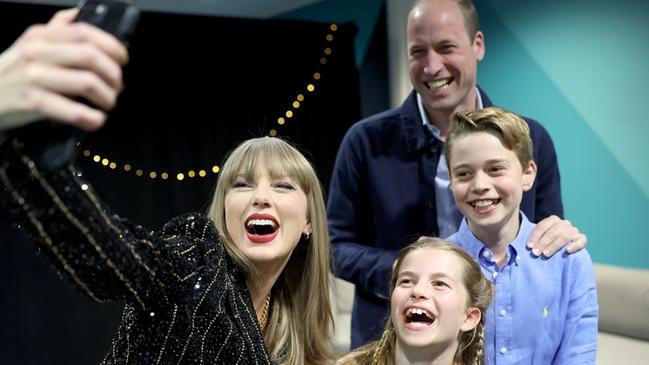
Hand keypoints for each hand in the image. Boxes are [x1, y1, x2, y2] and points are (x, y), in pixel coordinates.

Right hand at [0, 8, 127, 131]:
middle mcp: (37, 52)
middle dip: (113, 74)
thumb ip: (55, 31)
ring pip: (87, 82)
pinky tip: (96, 120)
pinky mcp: (33, 102)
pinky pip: (74, 111)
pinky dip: (93, 118)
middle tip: (117, 86)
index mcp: (41, 36)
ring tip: (107, 103)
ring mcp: (34, 77)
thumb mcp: (30, 45)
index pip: (84, 32)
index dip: (112, 46)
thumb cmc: (13, 73)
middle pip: (91, 56)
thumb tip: (77, 14)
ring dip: (107, 97)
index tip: (123, 60)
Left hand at [527, 215, 586, 256]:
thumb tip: (517, 243)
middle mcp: (564, 223)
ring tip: (546, 254)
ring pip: (565, 236)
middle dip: (543, 242)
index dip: (535, 236)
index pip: (543, 226)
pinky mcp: (582, 239)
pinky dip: (575, 245)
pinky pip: (581, 240)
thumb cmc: (546, 243)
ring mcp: (574, 231)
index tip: (529, 246)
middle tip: (535, 253)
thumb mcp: (539, 238)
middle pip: (553, 231)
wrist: (563, 247)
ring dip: (554, 245)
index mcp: (553, 220)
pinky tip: (567, 251)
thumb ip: (532, 237)